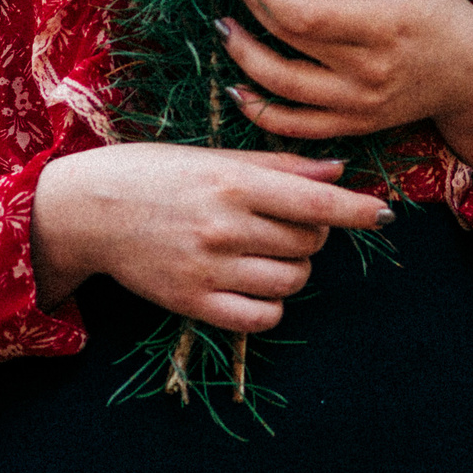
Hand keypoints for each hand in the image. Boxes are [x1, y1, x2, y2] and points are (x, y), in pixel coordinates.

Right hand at [29, 143, 390, 330]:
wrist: (87, 210)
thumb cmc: (155, 173)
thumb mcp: (214, 155)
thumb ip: (279, 166)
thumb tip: (338, 171)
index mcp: (231, 181)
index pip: (314, 201)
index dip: (357, 209)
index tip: (384, 214)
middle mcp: (223, 226)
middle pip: (309, 241)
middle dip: (311, 231)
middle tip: (283, 220)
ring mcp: (208, 269)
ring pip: (292, 280)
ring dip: (294, 267)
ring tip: (267, 250)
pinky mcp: (193, 303)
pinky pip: (262, 316)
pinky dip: (271, 303)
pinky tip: (254, 283)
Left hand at [217, 0, 472, 201]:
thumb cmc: (443, 18)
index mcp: (383, 27)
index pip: (304, 14)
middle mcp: (367, 72)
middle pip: (288, 45)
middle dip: (250, 14)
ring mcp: (358, 106)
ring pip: (282, 88)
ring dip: (244, 59)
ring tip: (225, 31)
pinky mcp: (354, 126)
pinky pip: (296, 127)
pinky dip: (261, 111)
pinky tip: (238, 88)